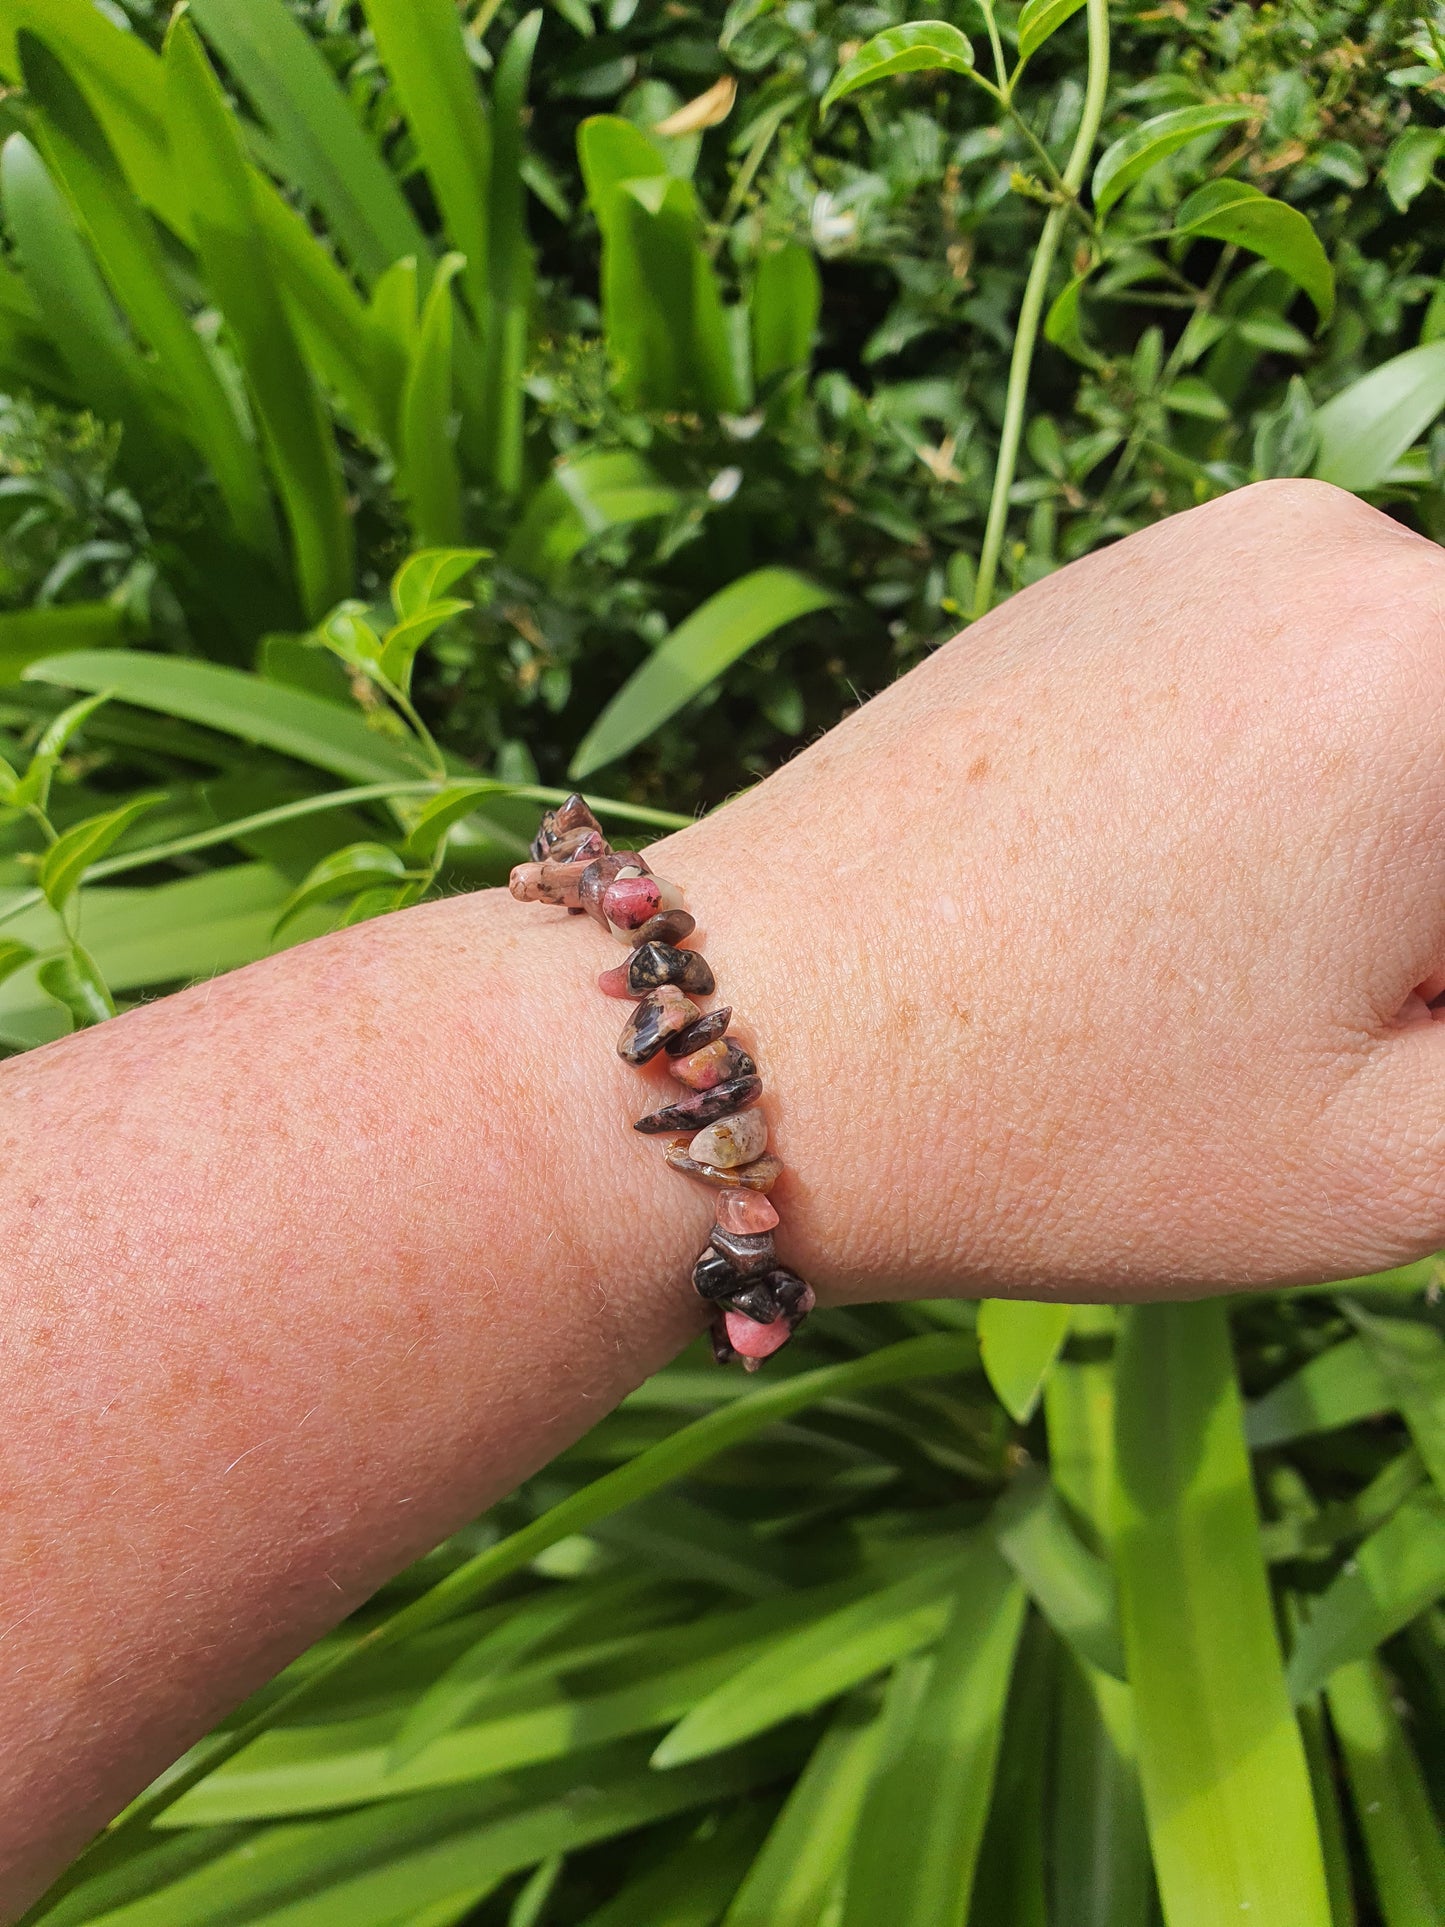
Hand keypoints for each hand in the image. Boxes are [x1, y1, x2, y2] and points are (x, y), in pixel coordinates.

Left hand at [650, 480, 1444, 1299]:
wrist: (728, 1036)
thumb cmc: (1046, 1121)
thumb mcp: (1389, 1162)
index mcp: (1435, 671)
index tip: (1392, 1038)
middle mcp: (1343, 552)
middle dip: (1437, 939)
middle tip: (1333, 1046)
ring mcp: (1211, 548)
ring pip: (1414, 729)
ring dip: (1394, 876)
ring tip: (1242, 995)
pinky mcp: (1113, 583)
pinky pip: (1302, 688)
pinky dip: (1308, 802)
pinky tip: (1175, 917)